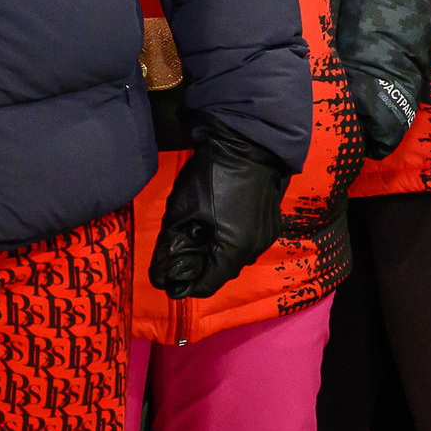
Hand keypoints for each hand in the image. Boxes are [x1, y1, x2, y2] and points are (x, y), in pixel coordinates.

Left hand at [147, 119, 291, 300]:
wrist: (247, 143)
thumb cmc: (211, 177)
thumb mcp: (181, 211)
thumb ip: (169, 249)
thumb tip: (159, 279)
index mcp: (234, 252)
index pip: (205, 287)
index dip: (183, 282)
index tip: (168, 270)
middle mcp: (255, 251)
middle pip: (220, 272)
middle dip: (199, 263)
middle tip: (182, 238)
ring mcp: (266, 236)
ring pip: (234, 256)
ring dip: (216, 249)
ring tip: (200, 224)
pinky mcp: (271, 223)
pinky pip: (247, 241)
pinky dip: (231, 237)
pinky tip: (219, 216)